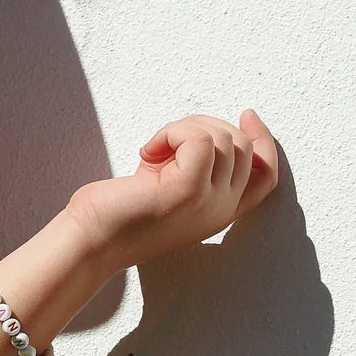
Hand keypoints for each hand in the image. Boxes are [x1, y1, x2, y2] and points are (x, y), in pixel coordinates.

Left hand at [68, 109, 278, 269]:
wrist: (90, 241)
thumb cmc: (119, 212)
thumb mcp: (169, 186)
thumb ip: (196, 169)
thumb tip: (202, 131)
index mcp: (221, 211)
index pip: (265, 176)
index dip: (264, 141)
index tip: (247, 115)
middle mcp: (221, 211)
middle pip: (245, 148)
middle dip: (206, 127)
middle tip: (166, 139)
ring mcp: (208, 202)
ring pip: (224, 139)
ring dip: (184, 129)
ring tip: (153, 151)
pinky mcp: (187, 190)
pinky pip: (199, 139)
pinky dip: (172, 132)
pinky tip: (147, 152)